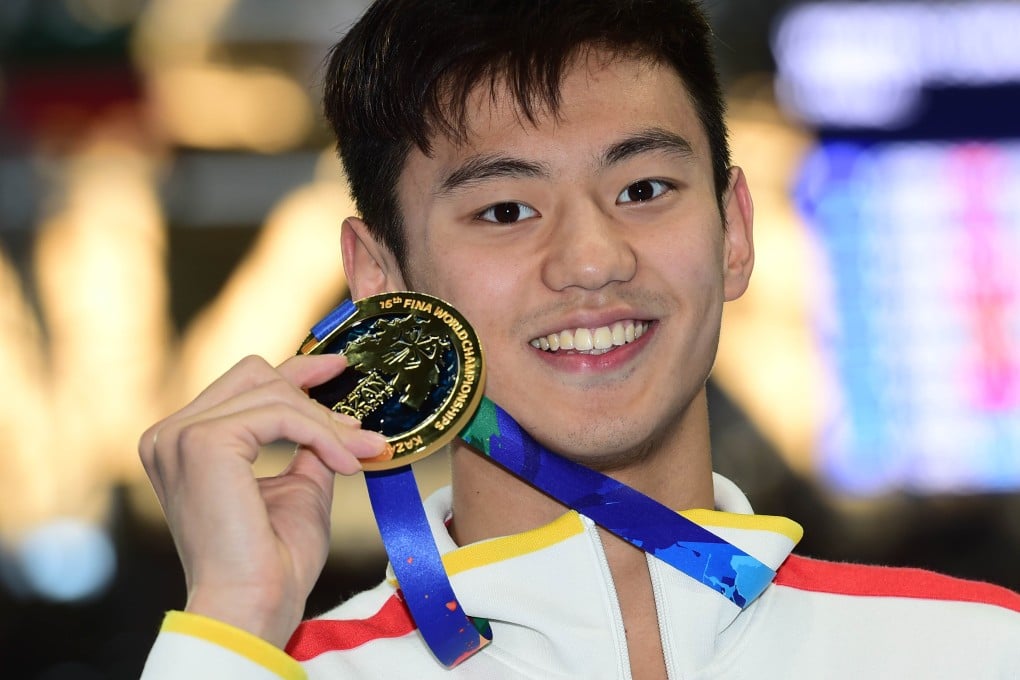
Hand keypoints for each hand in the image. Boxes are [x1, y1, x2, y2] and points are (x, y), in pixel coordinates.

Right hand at [139, 353, 387, 646]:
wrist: (252, 604)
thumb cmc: (271, 561)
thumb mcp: (297, 487)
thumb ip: (307, 446)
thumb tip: (339, 419)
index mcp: (183, 444)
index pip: (241, 387)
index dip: (294, 372)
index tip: (336, 370)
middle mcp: (171, 434)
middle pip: (254, 376)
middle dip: (312, 393)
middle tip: (357, 425)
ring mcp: (181, 435)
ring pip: (273, 394)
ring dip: (326, 424)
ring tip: (361, 454)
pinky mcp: (203, 441)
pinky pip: (281, 415)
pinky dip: (320, 434)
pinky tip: (345, 462)